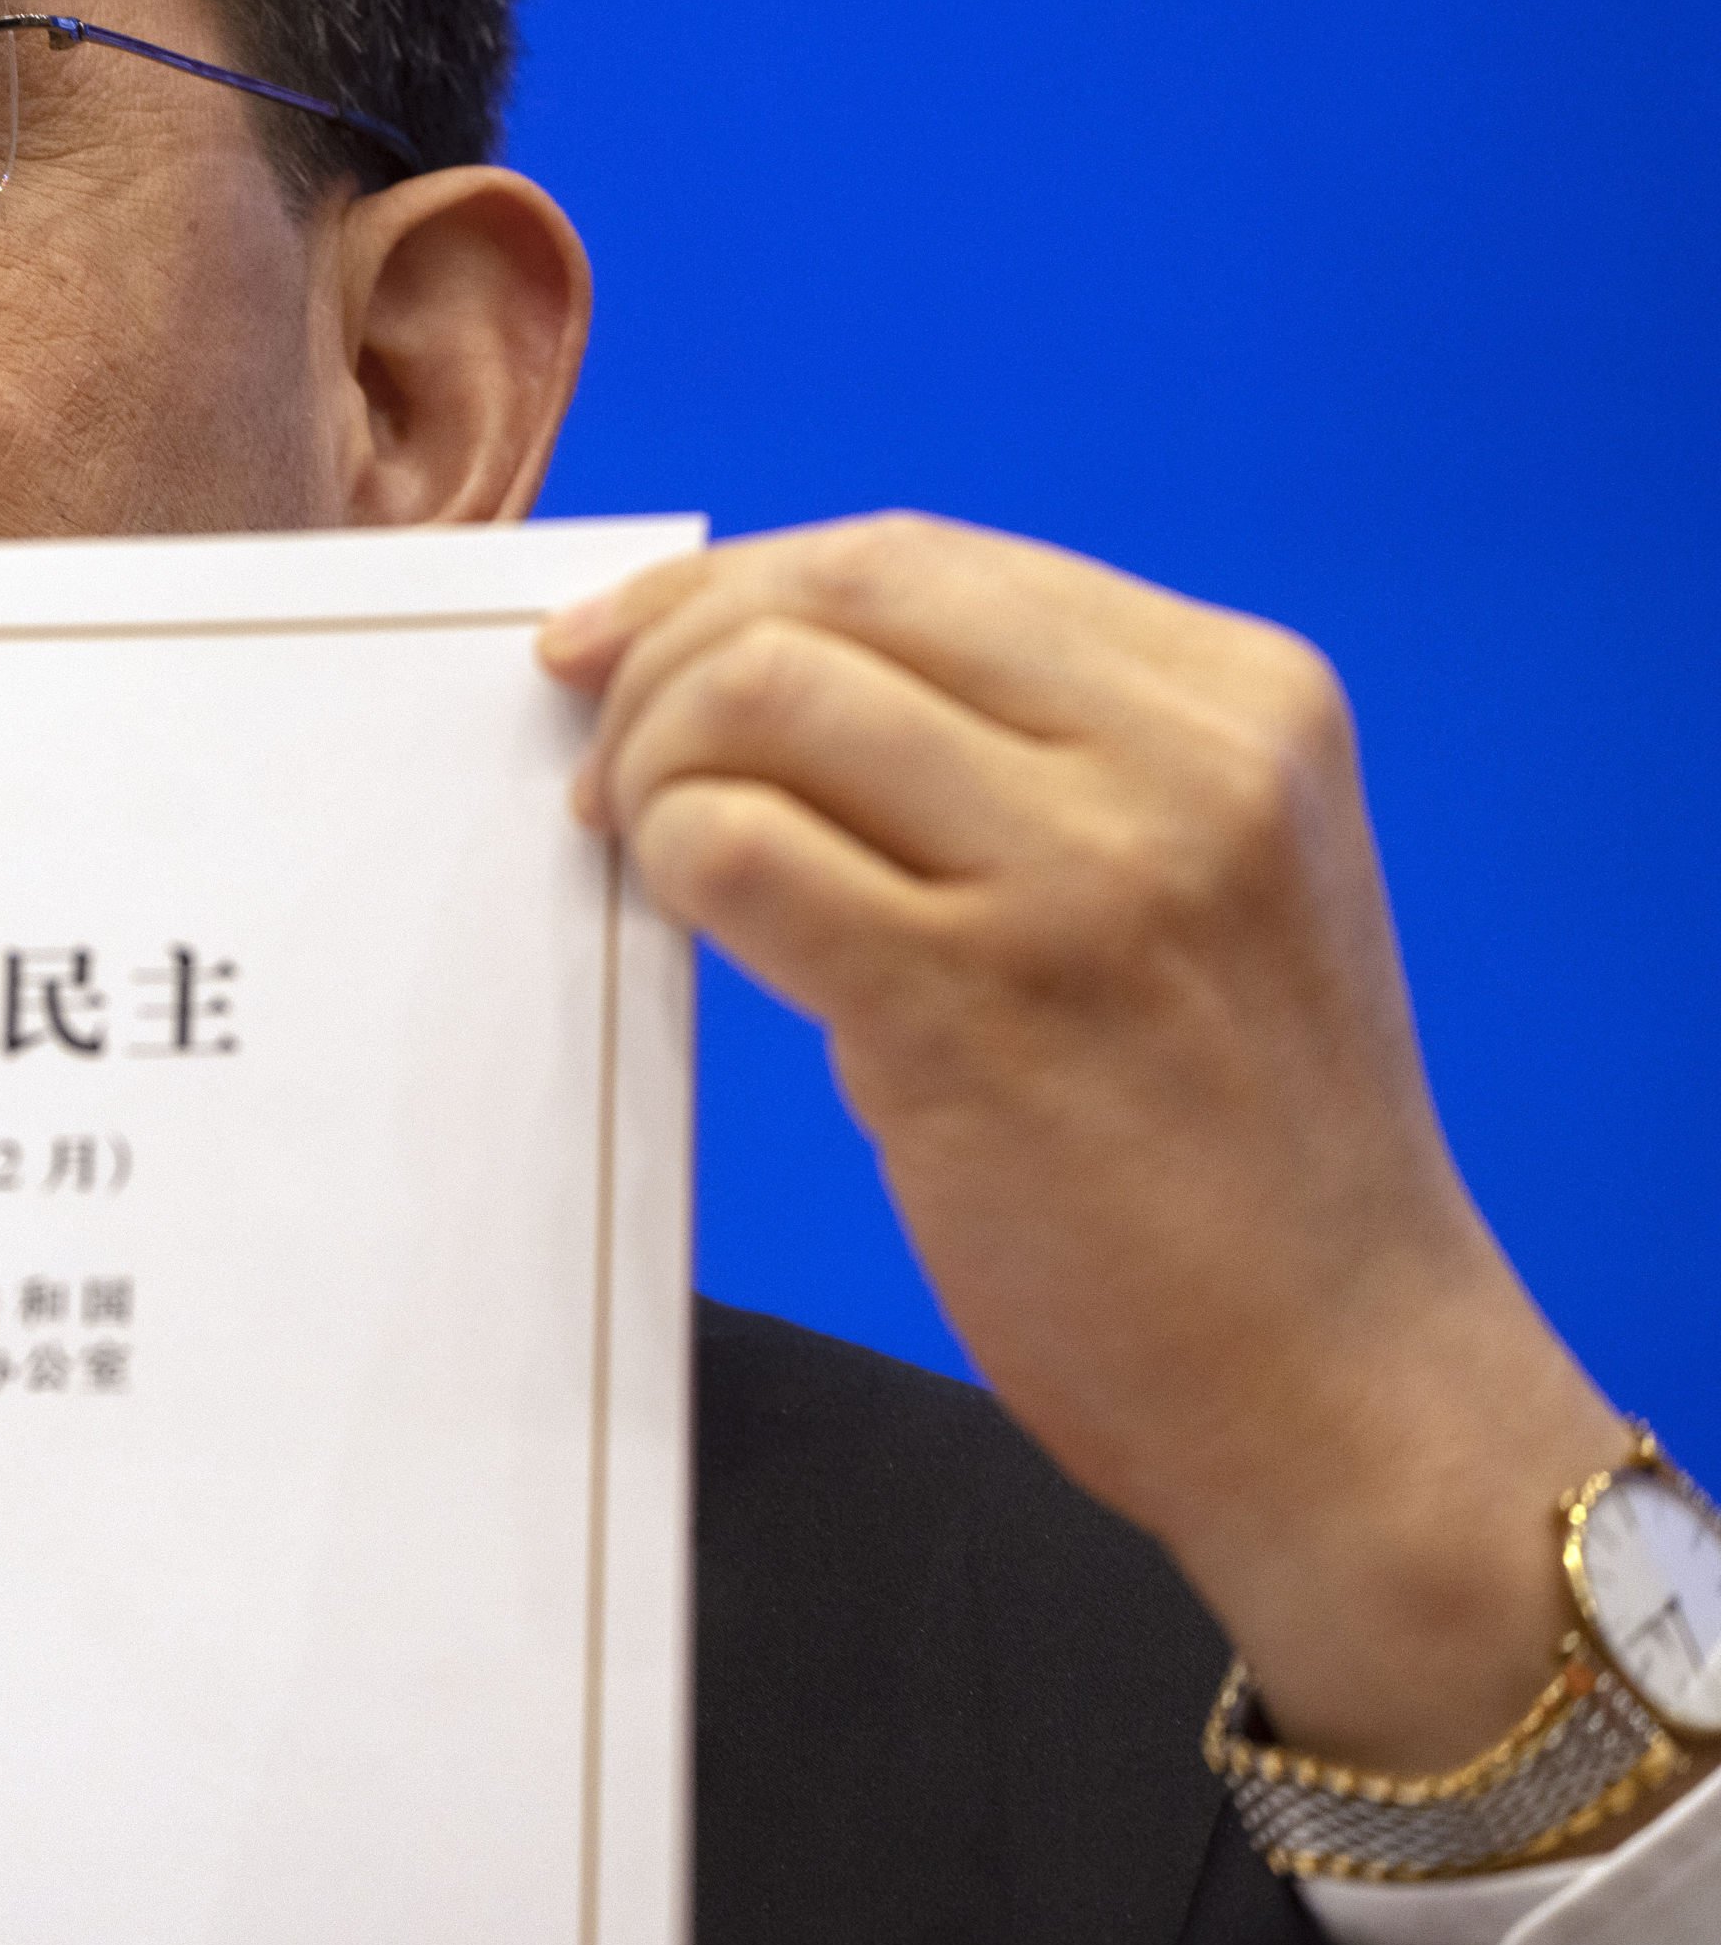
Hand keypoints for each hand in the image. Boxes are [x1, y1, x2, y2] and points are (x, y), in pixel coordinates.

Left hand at [541, 515, 1628, 1774]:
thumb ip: (1035, 754)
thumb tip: (753, 672)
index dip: (734, 584)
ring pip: (764, 693)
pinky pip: (736, 849)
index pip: (918, 559)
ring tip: (645, 846)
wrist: (1344, 1385)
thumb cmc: (1231, 1141)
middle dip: (670, 647)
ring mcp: (1086, 879)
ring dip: (653, 758)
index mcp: (1243, 698)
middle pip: (833, 594)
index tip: (626, 640)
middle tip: (601, 751)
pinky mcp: (973, 1008)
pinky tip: (682, 916)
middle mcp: (1182, 760)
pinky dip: (668, 859)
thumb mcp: (1205, 878)